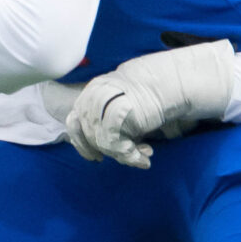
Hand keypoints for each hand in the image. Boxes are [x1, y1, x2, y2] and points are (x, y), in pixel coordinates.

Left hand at [65, 42, 235, 168]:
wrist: (167, 84)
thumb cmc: (144, 100)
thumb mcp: (116, 110)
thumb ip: (101, 125)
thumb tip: (93, 153)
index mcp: (88, 94)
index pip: (73, 123)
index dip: (82, 144)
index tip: (96, 157)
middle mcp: (92, 97)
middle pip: (89, 137)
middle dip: (108, 152)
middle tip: (128, 156)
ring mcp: (103, 104)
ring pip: (103, 144)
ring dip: (124, 155)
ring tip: (145, 155)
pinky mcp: (116, 113)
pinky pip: (116, 146)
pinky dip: (131, 156)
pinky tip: (146, 157)